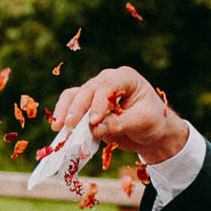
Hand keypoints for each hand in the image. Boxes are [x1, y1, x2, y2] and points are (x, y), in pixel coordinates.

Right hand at [49, 67, 190, 164]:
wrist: (150, 131)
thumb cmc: (152, 121)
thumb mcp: (143, 122)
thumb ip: (120, 124)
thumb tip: (95, 129)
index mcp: (125, 78)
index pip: (108, 85)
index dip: (98, 102)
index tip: (94, 120)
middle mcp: (107, 82)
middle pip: (87, 89)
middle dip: (77, 107)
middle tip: (70, 125)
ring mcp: (95, 94)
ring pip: (73, 95)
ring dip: (64, 111)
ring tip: (58, 128)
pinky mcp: (87, 108)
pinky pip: (70, 108)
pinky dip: (63, 117)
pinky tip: (58, 130)